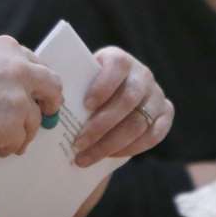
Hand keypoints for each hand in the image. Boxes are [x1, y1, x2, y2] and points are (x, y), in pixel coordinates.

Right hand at [0, 35, 62, 155]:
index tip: (37, 91)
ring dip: (23, 132)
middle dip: (52, 101)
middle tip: (47, 112)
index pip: (36, 62)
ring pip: (35, 119)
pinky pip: (20, 139)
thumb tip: (10, 90)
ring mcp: (20, 97)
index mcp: (6, 48)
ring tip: (6, 140)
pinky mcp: (16, 124)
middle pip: (53, 85)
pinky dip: (9, 146)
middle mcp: (19, 68)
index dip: (37, 81)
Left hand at [62, 46, 172, 167]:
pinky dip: (131, 148)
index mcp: (119, 60)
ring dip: (111, 144)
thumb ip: (70, 86)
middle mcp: (142, 74)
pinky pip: (154, 134)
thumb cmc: (85, 90)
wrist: (109, 99)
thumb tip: (50, 101)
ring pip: (139, 122)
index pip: (117, 66)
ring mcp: (156, 95)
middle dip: (101, 125)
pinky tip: (109, 157)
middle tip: (78, 143)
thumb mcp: (78, 81)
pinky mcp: (165, 114)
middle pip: (127, 100)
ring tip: (86, 157)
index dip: (103, 85)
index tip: (85, 105)